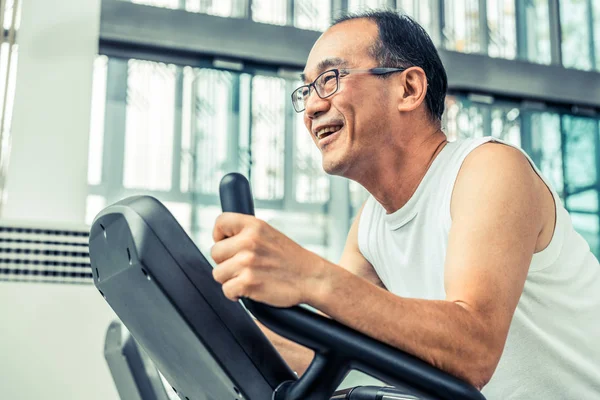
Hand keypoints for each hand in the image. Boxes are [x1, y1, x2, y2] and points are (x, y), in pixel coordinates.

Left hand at [211, 212, 327, 307]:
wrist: (311, 278)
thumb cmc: (290, 258)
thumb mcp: (269, 234)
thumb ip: (246, 233)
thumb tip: (220, 240)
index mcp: (254, 226)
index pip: (220, 222)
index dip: (220, 235)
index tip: (228, 244)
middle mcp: (249, 241)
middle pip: (215, 253)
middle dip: (226, 262)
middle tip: (244, 266)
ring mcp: (247, 262)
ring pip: (218, 274)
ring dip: (230, 279)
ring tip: (249, 278)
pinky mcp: (248, 283)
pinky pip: (226, 290)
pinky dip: (235, 294)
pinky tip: (249, 290)